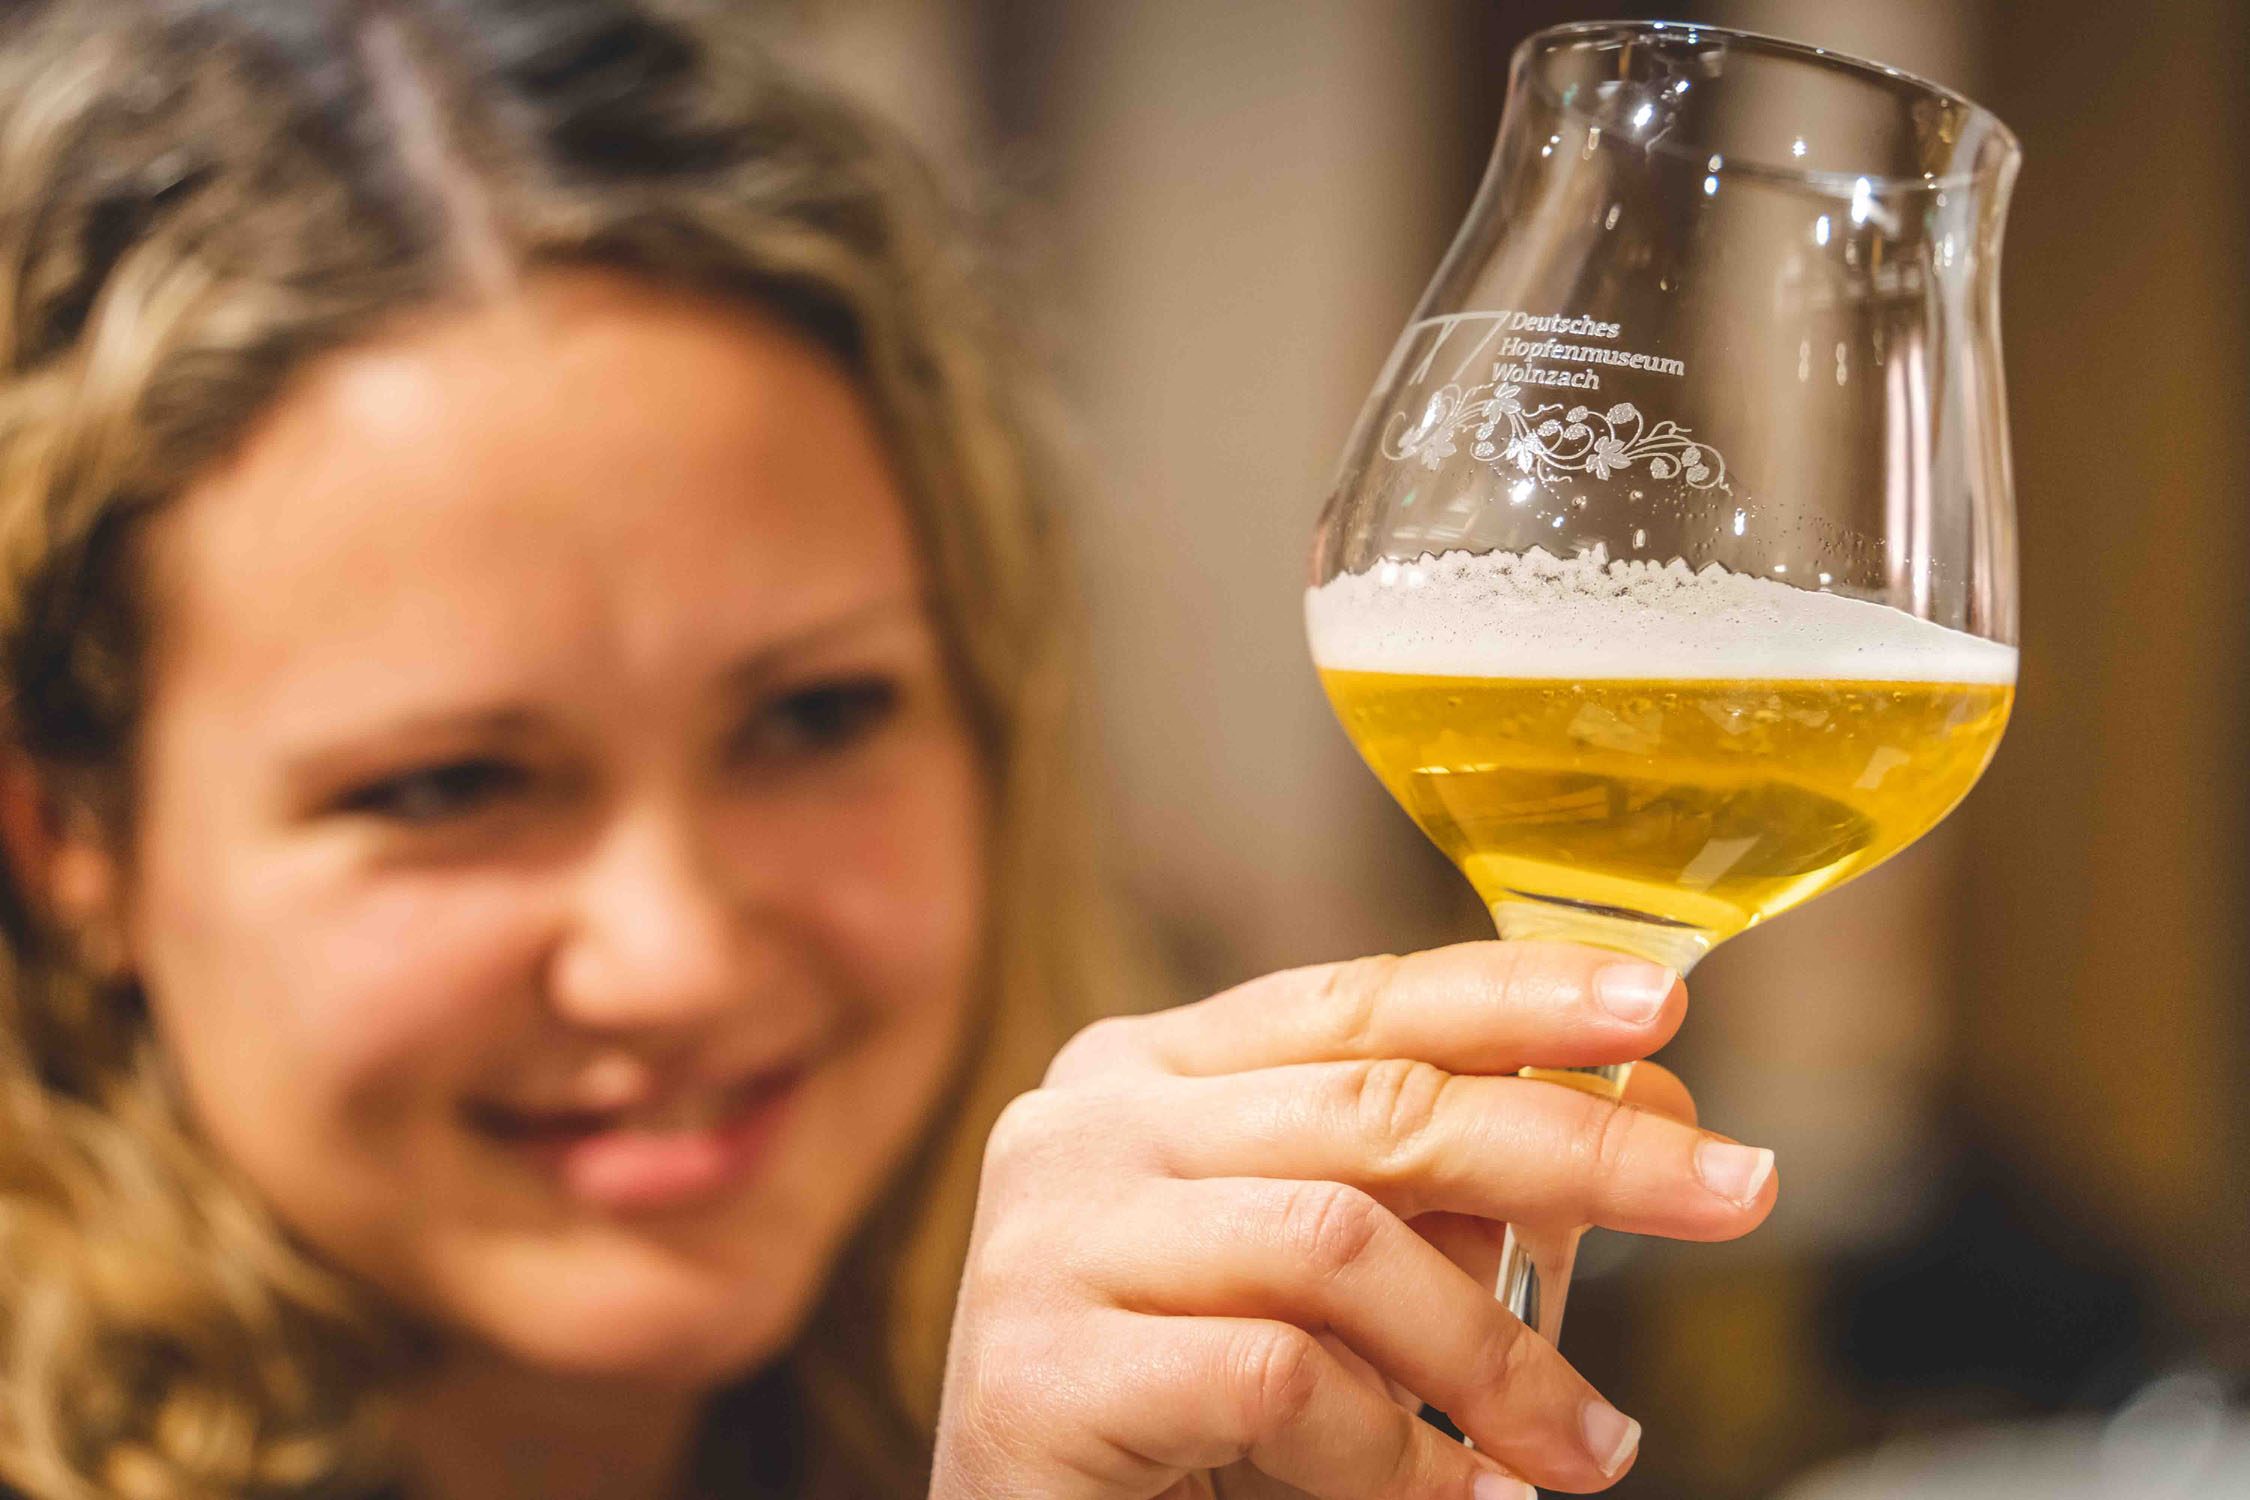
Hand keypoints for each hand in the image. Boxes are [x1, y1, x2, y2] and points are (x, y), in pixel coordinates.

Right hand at [929, 942, 1776, 1499]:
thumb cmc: (1195, 1411)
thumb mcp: (1347, 1282)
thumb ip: (1464, 1191)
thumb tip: (1650, 1099)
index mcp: (1146, 1071)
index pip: (1354, 1002)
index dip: (1513, 996)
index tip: (1655, 1008)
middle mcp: (1082, 1124)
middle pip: (1373, 1105)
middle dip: (1576, 1148)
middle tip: (1738, 1193)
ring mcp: (1045, 1238)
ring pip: (1335, 1242)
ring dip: (1496, 1354)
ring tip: (1590, 1445)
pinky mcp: (1038, 1371)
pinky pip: (1279, 1380)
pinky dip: (1400, 1454)